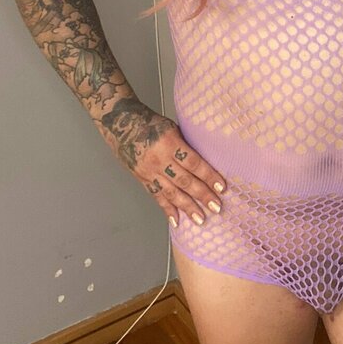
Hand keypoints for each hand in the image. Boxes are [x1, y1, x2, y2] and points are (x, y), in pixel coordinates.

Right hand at [99, 101, 226, 226]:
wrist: (121, 124)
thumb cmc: (151, 123)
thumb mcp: (172, 128)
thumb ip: (186, 145)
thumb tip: (205, 161)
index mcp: (170, 143)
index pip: (193, 163)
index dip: (208, 176)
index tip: (221, 187)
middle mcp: (159, 159)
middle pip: (184, 180)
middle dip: (202, 195)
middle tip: (216, 207)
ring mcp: (149, 171)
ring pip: (171, 192)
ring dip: (187, 207)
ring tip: (200, 219)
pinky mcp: (141, 179)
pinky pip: (156, 196)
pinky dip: (167, 209)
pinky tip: (176, 220)